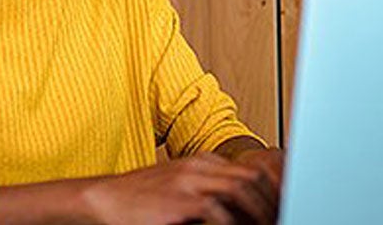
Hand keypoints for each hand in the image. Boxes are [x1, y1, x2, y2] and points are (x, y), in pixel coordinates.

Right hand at [79, 152, 279, 224]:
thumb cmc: (139, 200)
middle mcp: (198, 167)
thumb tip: (238, 211)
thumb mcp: (178, 189)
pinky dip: (231, 224)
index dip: (272, 191)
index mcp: (201, 162)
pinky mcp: (178, 201)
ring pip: (241, 188)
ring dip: (258, 212)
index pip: (251, 169)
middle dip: (270, 201)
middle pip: (252, 176)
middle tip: (277, 219)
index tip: (280, 208)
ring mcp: (188, 181)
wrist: (102, 200)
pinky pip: (216, 210)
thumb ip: (207, 193)